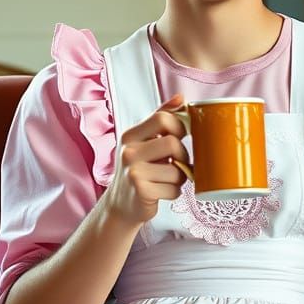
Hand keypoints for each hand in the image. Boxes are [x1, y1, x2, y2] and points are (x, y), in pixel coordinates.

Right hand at [101, 94, 189, 226]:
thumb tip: (181, 98)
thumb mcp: (144, 142)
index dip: (179, 126)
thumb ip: (161, 119)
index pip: (162, 118)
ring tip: (168, 179)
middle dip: (182, 155)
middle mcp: (129, 151)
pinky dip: (174, 193)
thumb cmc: (138, 170)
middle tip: (178, 162)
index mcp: (131, 135)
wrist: (120, 205)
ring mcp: (133, 172)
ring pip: (177, 170)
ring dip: (179, 178)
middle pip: (173, 143)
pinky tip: (162, 192)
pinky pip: (174, 189)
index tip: (181, 136)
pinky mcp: (141, 191)